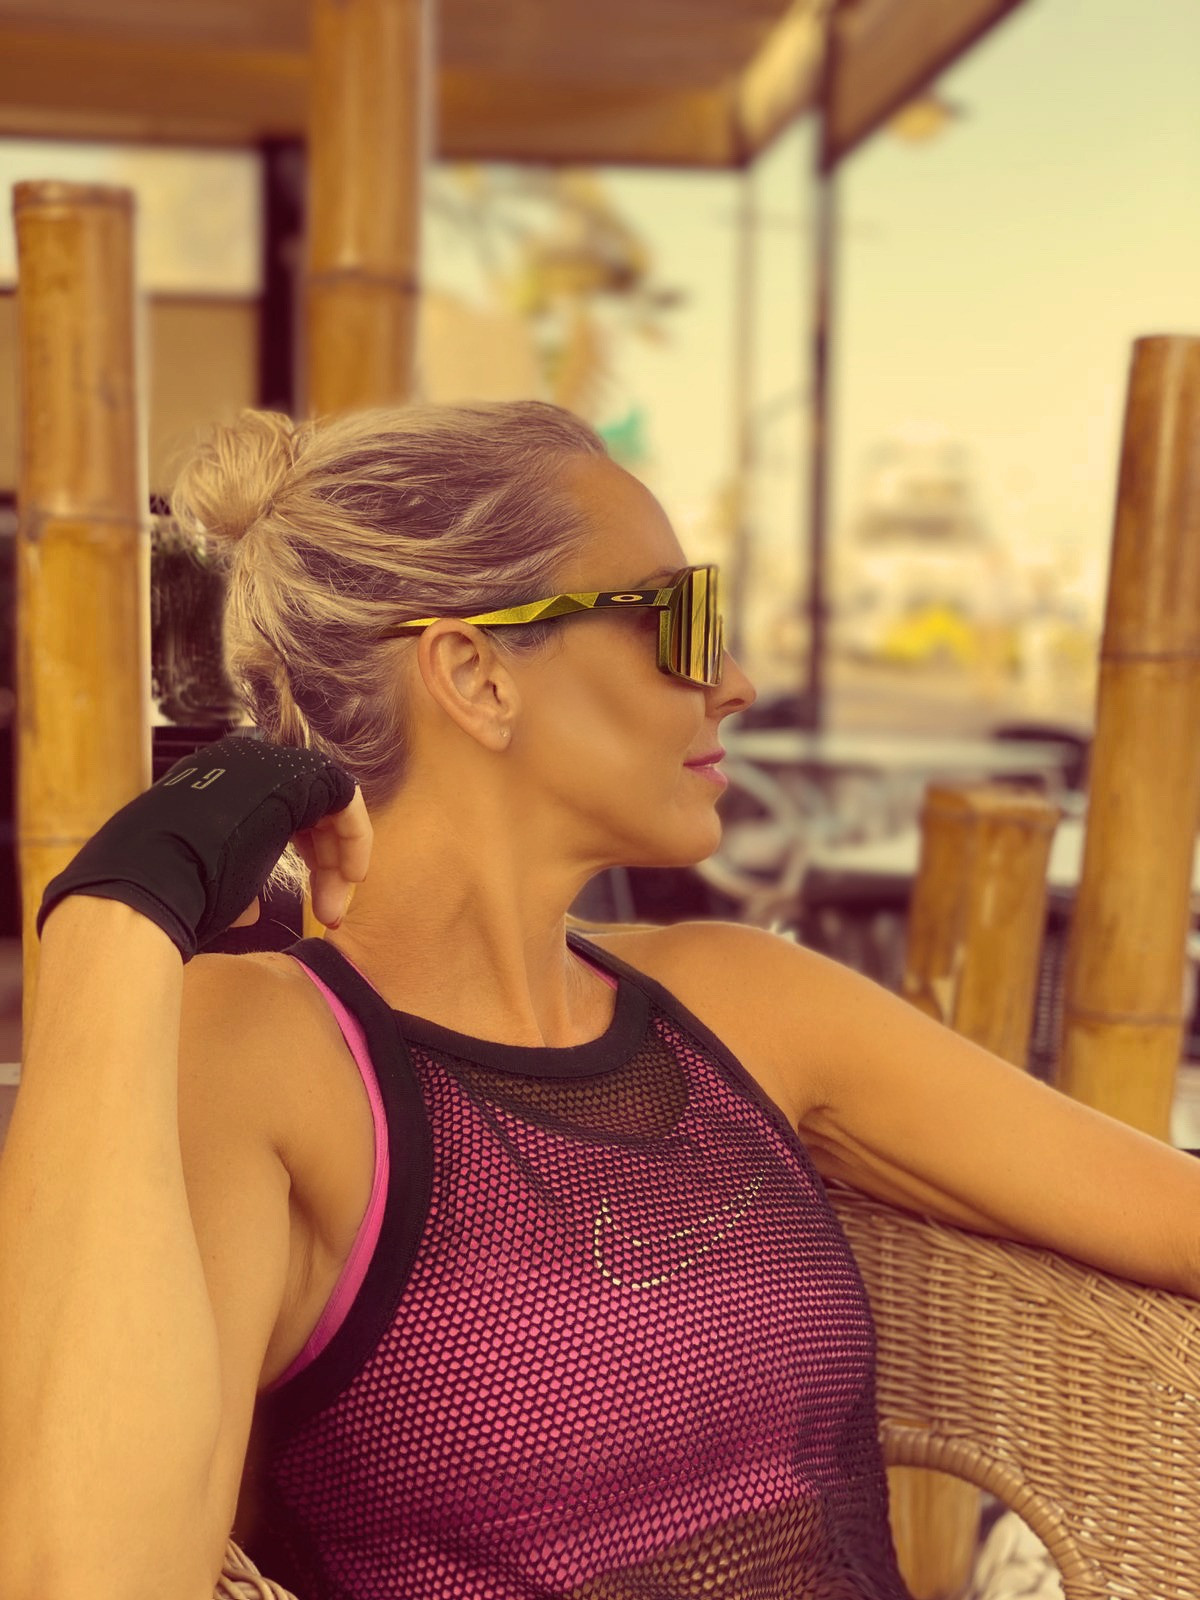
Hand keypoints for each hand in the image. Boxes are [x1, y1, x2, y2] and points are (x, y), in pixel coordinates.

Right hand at [37, 735, 364, 959]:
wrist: (150, 887)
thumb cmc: (169, 897)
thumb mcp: (208, 888)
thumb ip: (237, 890)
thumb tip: (250, 910)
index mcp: (215, 787)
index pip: (279, 816)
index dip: (304, 861)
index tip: (311, 907)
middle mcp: (240, 768)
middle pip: (306, 812)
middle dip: (324, 866)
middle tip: (328, 914)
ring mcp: (264, 764)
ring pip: (326, 806)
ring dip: (338, 861)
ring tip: (333, 909)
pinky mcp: (292, 775)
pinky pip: (344, 797)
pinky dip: (355, 836)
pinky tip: (352, 875)